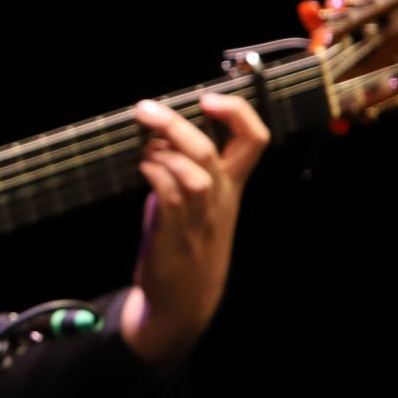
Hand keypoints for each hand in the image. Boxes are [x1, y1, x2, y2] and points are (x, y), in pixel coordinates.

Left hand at [119, 92, 270, 363]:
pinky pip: (172, 197)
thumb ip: (181, 165)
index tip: (209, 97)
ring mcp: (200, 217)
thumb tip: (157, 131)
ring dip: (166, 151)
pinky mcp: (176, 234)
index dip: (238, 112)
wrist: (184, 300)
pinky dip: (156, 175)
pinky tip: (142, 168)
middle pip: (213, 150)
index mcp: (231, 185)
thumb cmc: (184, 241)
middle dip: (178, 123)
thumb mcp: (194, 199)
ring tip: (142, 146)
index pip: (254, 140)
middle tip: (146, 109)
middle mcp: (221, 198)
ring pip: (197, 173)